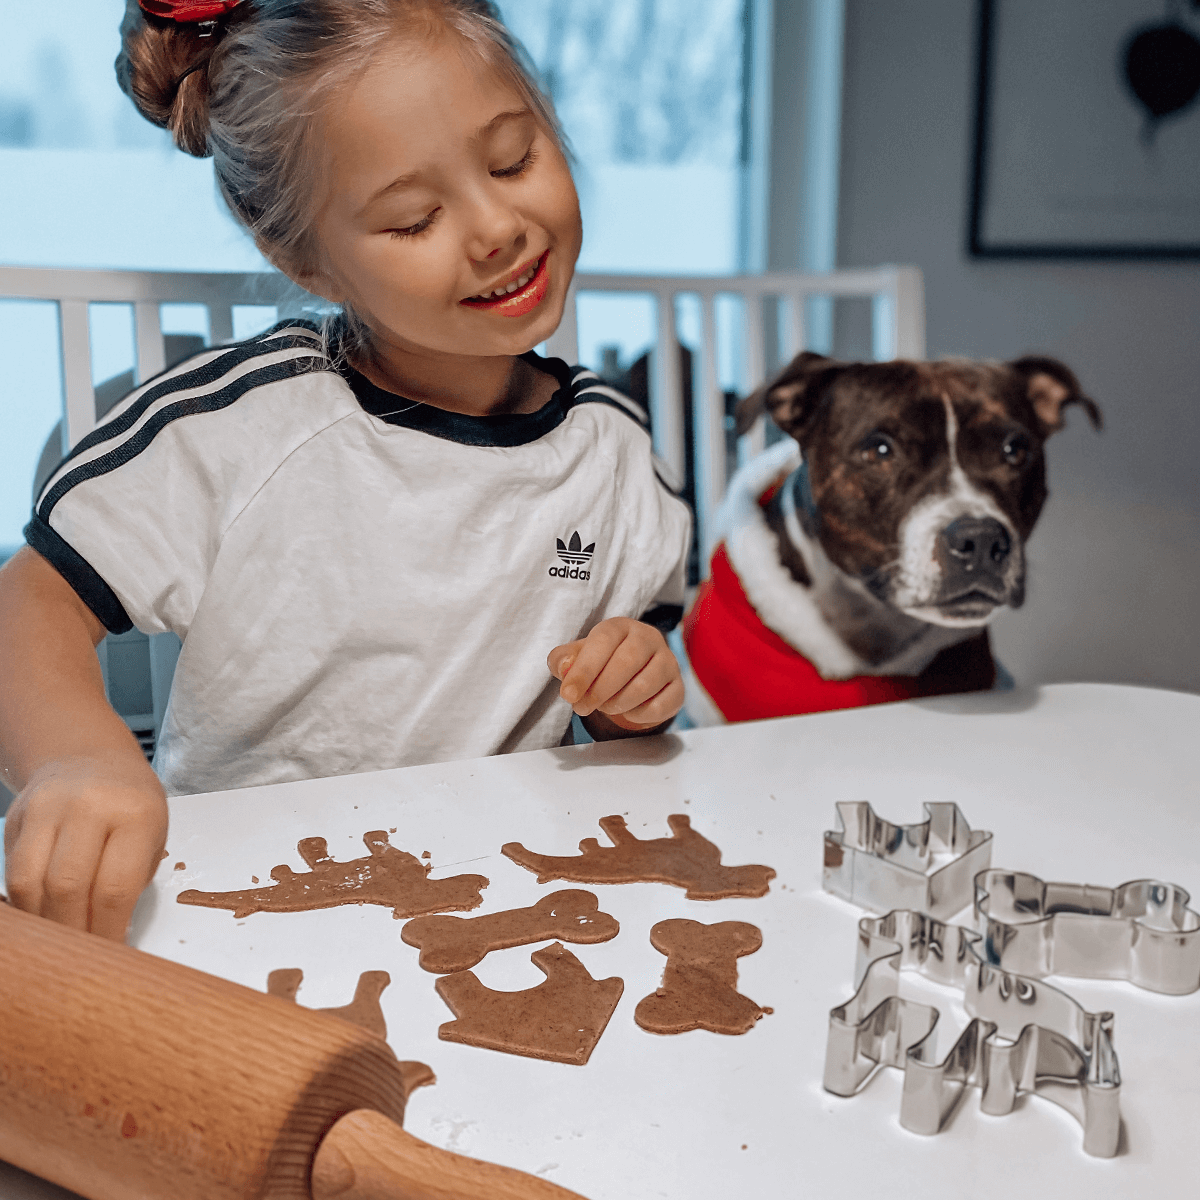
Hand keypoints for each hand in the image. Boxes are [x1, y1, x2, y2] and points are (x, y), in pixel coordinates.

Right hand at [3, 754, 167, 941]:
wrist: (90, 757)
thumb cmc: (130, 805)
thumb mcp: (152, 835)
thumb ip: (131, 882)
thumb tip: (112, 939)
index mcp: (135, 815)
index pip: (115, 887)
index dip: (108, 931)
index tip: (110, 958)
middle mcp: (89, 807)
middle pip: (67, 886)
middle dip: (72, 932)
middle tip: (79, 960)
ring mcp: (48, 808)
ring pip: (30, 881)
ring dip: (43, 922)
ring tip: (58, 943)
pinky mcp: (17, 815)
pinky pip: (12, 870)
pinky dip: (24, 902)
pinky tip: (40, 917)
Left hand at [547, 617, 683, 734]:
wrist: (632, 676)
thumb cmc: (602, 663)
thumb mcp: (577, 657)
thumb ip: (564, 660)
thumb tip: (564, 667)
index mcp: (621, 626)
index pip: (604, 640)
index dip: (585, 669)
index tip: (568, 694)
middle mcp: (649, 638)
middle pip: (627, 661)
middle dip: (600, 690)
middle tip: (582, 707)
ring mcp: (668, 662)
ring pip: (644, 686)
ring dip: (617, 703)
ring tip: (604, 707)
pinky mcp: (678, 687)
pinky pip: (660, 705)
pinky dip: (637, 715)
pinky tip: (627, 711)